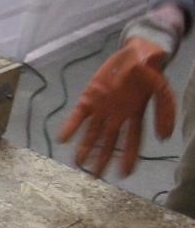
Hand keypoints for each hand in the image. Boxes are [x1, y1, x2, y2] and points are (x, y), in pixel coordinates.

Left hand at [57, 37, 175, 176]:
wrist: (135, 52)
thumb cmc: (149, 69)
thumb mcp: (161, 85)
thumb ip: (165, 108)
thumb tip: (164, 136)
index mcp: (135, 114)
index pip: (132, 141)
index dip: (129, 158)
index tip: (124, 174)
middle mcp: (117, 116)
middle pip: (109, 142)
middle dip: (103, 159)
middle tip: (95, 176)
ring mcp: (101, 108)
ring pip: (92, 133)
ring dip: (85, 148)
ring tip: (78, 162)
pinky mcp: (89, 98)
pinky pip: (78, 116)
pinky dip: (71, 127)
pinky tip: (63, 138)